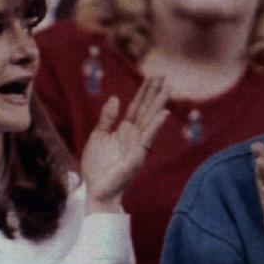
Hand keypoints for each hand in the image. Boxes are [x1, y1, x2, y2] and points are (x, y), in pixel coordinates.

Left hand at [81, 76, 169, 213]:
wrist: (96, 189)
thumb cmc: (97, 166)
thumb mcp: (98, 136)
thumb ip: (107, 118)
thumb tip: (116, 98)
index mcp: (125, 130)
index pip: (136, 106)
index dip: (143, 91)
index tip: (152, 76)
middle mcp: (134, 135)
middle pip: (147, 109)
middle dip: (155, 92)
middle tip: (164, 75)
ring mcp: (138, 145)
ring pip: (150, 120)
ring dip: (160, 104)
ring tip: (168, 88)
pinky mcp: (139, 155)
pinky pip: (149, 138)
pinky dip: (156, 125)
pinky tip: (164, 113)